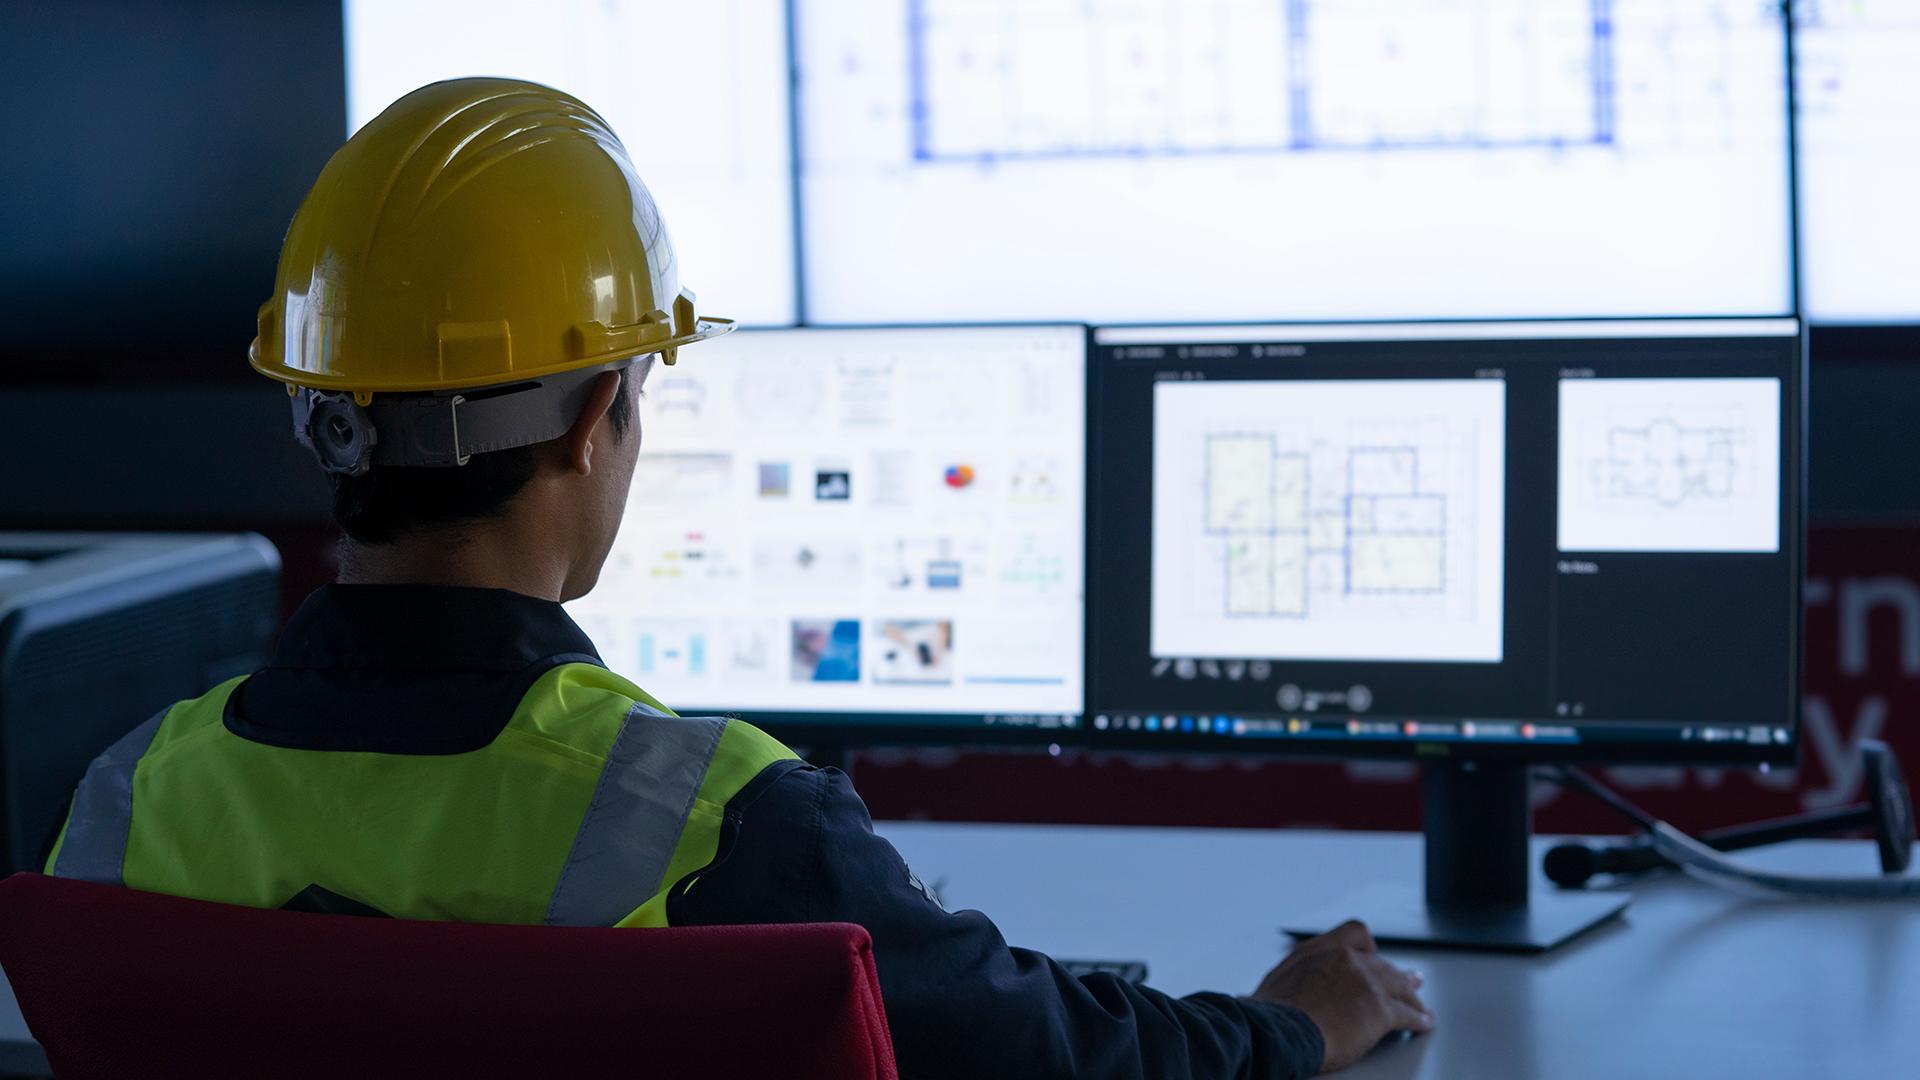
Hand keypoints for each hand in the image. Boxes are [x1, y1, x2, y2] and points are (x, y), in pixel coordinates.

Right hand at [1252, 920, 1434, 1072]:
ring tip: (1421, 1005)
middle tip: (1409, 980)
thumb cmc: (1269, 1015)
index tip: (1374, 956)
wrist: (1279, 1030)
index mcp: (1319, 951)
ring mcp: (1366, 982)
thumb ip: (1289, 981)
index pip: (1354, 933)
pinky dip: (1418, 1019)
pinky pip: (1408, 1013)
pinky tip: (1423, 1023)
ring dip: (1413, 997)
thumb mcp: (1273, 984)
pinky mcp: (1380, 1009)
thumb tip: (1269, 995)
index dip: (1369, 947)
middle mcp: (1346, 959)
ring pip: (1400, 985)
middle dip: (1397, 975)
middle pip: (1382, 964)